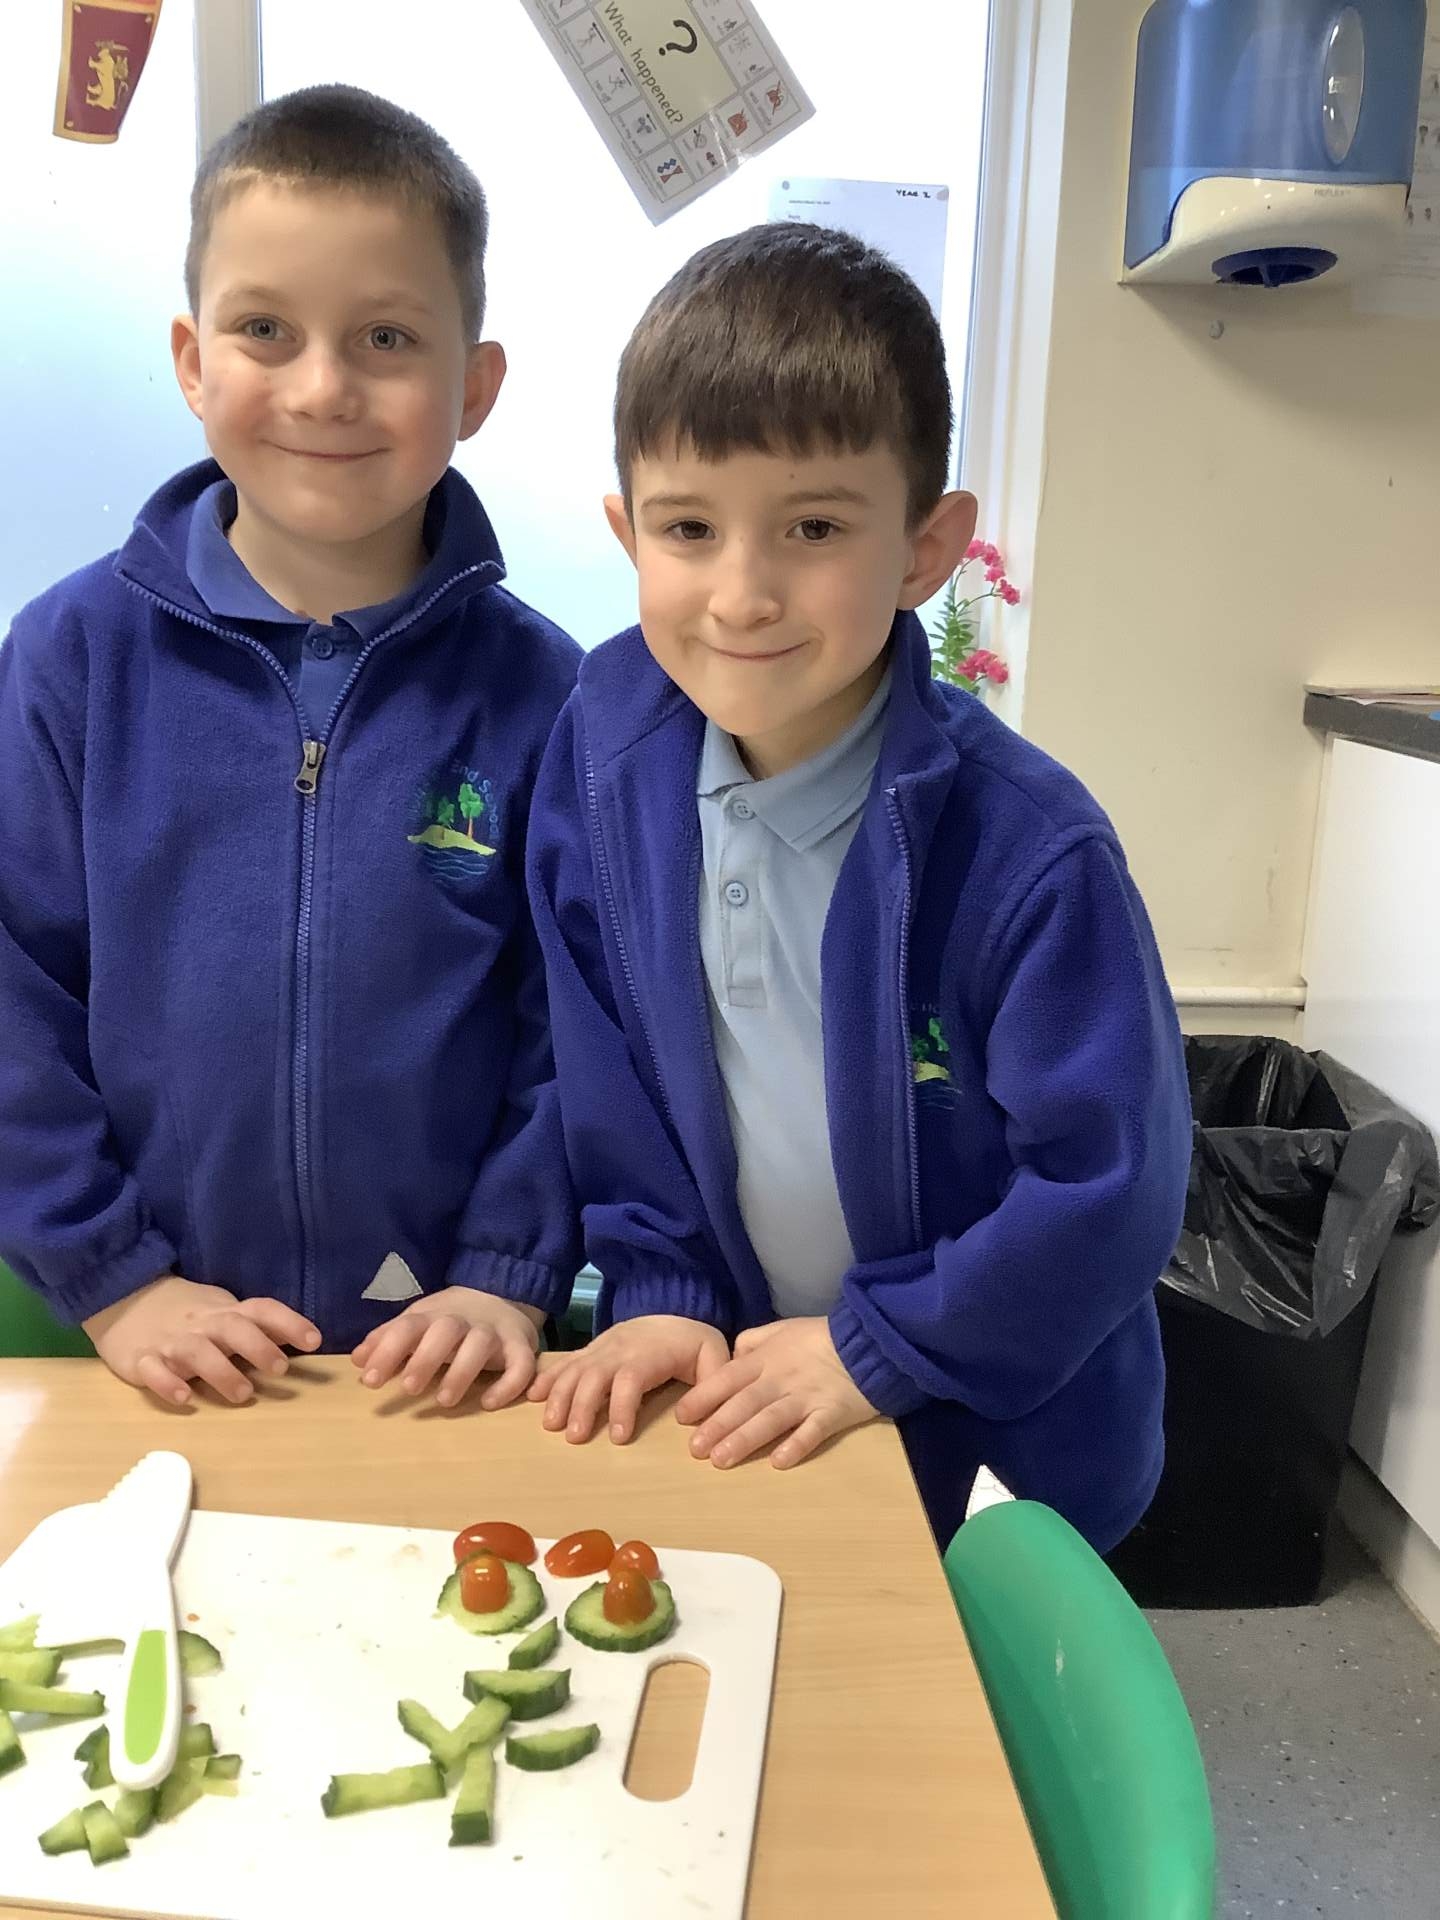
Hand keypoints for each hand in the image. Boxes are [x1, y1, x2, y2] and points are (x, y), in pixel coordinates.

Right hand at [84, 1274, 321, 1407]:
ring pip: (197, 1352)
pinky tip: (183, 1398)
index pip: (261, 1310)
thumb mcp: (225, 1313)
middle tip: (281, 1369)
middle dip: (258, 1346)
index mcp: (225, 1312)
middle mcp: (202, 1324)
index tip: (315, 1340)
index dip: (289, 1322)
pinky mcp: (141, 1360)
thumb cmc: (189, 1313)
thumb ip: (259, 1327)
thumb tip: (306, 1339)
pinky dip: (168, 1383)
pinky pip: (153, 1371)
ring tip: (243, 1394)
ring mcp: (171, 1342)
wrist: (125, 1299)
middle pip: (232, 1328)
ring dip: (221, 1371)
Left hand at [351, 1287, 542, 1408]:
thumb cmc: (449, 1320)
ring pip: (481, 1345)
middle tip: (409, 1388)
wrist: (501, 1295)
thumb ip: (389, 1339)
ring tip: (444, 1401)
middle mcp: (464, 1321)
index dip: (388, 1350)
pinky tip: (489, 1404)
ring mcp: (494, 1332)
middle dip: (426, 1358)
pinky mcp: (522, 1347)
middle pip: (446, 1331)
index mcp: (433, 1315)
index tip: (369, 1380)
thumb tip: (356, 1359)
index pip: (408, 1327)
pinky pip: (521, 1364)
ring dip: (462, 1371)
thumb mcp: (418, 1322)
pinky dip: (509, 1384)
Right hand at [527, 1315, 728, 1443]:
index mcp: (651, 1352)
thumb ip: (713, 1383)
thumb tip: (694, 1417)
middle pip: (595, 1374)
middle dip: (582, 1405)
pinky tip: (532, 1396)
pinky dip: (548, 1378)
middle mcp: (621, 1347)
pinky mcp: (590, 1350)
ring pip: (575, 1368)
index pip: (631, 1377)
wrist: (673, 1308)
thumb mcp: (714, 1356)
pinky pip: (566, 1362)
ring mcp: (602, 1347)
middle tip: (575, 1438)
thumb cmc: (693, 1342)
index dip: (621, 1406)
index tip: (618, 1437)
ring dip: (560, 1395)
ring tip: (551, 1425)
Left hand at [675, 1317, 878, 1469]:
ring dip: (745, 1439)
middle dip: (717, 1426)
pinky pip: (813, 1431)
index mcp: (766, 1359)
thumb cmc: (821, 1337)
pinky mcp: (832, 1413)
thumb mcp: (782, 1329)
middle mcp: (781, 1379)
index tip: (682, 1416)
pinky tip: (778, 1461)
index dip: (704, 1396)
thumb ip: (753, 1342)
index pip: (728, 1378)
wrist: (869, 1340)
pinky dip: (796, 1445)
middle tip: (694, 1450)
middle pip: (744, 1403)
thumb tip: (729, 1358)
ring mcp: (807, 1397)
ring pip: (771, 1419)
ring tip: (721, 1460)